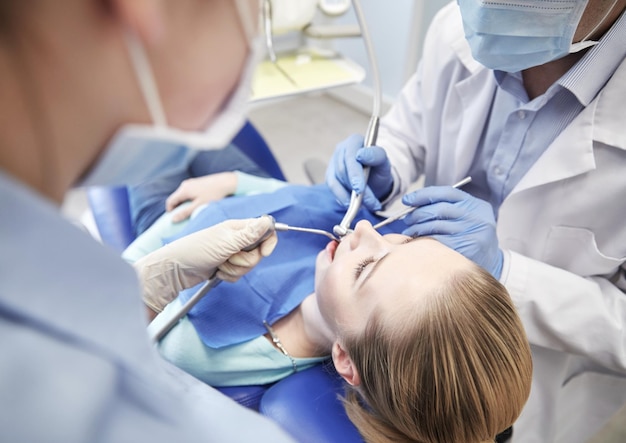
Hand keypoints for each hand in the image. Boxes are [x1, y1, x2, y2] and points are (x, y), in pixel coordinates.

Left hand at [135, 216, 277, 315]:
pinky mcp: (226, 266)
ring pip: (249, 266)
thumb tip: (268, 221)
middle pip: (258, 253)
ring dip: (235, 270)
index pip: (265, 231)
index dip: (268, 242)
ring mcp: (232, 253)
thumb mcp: (226, 242)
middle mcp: (237, 239)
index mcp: (238, 228)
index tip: (264, 253)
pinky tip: (217, 272)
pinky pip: (239, 274)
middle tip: (230, 258)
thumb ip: (249, 234)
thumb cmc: (197, 250)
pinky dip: (230, 276)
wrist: (177, 269)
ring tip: (220, 265)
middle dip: (246, 261)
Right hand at [165, 172, 237, 222]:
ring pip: (182, 194)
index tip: (174, 219)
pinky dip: (189, 198)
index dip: (170, 211)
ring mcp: (191, 182)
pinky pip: (189, 191)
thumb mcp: (199, 206)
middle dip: (177, 207)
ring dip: (184, 203)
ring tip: (191, 211)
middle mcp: (185, 184)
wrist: (226, 182)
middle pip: (176, 197)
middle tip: (183, 216)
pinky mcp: (197, 182)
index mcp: (184, 190)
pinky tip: (198, 203)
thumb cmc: (213, 195)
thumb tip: (173, 220)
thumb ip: (185, 213)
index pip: (170, 201)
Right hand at [325, 134, 391, 210]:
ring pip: (336, 181)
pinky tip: (350, 204)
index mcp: (354, 141)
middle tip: (368, 202)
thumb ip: (376, 155)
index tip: (360, 188)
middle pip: (343, 170)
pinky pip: (332, 188)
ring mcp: (333, 163)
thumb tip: (362, 155)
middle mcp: (341, 150)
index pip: (350, 156)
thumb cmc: (379, 168)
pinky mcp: (330, 176)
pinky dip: (341, 198)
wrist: (374, 179)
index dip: (354, 173)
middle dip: (356, 189)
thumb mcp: (384, 162)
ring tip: (367, 205)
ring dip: (351, 196)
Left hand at [401, 186, 502, 278]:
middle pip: (439, 209)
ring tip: (410, 232)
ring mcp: (472, 235)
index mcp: (476, 206)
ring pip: (435, 226)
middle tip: (407, 219)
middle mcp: (477, 218)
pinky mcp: (465, 251)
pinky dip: (422, 241)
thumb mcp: (467, 218)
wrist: (492, 262)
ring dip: (417, 228)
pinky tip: (417, 243)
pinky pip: (436, 242)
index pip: (447, 193)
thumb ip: (447, 208)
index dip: (423, 194)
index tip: (408, 200)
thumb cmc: (472, 237)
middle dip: (418, 213)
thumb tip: (413, 203)